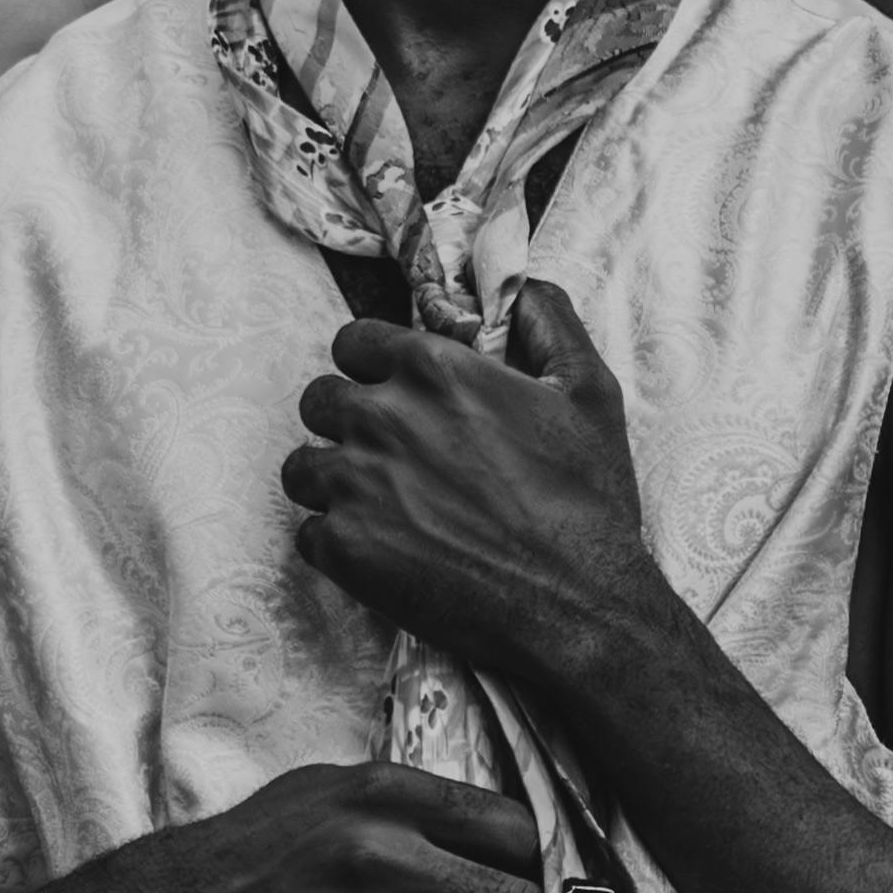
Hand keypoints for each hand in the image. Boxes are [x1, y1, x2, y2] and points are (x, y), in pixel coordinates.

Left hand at [280, 284, 663, 698]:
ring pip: (301, 466)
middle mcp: (382, 417)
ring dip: (333, 480)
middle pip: (318, 398)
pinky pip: (308, 533)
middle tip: (389, 455)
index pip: (353, 341)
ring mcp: (355, 484)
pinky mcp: (343, 549)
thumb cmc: (587, 501)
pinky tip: (386, 551)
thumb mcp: (590, 391)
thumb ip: (550, 321)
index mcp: (433, 369)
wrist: (578, 607)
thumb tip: (521, 285)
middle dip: (347, 420)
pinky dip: (338, 543)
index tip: (394, 393)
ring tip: (381, 506)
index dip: (373, 367)